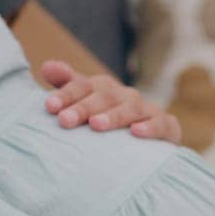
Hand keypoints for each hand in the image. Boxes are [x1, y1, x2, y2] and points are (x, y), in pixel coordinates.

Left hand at [40, 60, 182, 143]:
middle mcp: (126, 95)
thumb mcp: (85, 105)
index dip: (67, 94)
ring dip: (114, 116)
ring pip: (131, 108)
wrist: (148, 149)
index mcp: (104, 88)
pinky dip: (150, 127)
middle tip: (65, 121)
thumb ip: (67, 86)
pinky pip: (161, 124)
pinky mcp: (168, 127)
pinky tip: (136, 132)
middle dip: (84, 107)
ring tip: (96, 125)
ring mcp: (148, 110)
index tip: (50, 107)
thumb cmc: (108, 126)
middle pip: (105, 96)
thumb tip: (47, 66)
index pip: (84, 85)